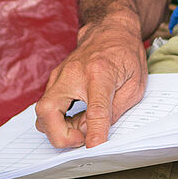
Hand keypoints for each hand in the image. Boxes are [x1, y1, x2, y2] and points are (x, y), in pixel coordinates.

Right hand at [34, 16, 147, 148]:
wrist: (110, 30)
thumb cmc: (125, 54)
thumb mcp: (134, 84)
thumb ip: (115, 110)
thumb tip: (94, 134)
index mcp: (100, 72)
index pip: (95, 109)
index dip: (94, 133)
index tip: (94, 148)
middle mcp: (73, 73)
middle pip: (48, 110)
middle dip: (60, 136)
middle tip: (82, 140)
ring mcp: (60, 75)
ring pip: (42, 112)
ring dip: (58, 129)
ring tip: (81, 128)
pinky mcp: (54, 80)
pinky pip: (48, 107)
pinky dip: (58, 120)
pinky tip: (76, 118)